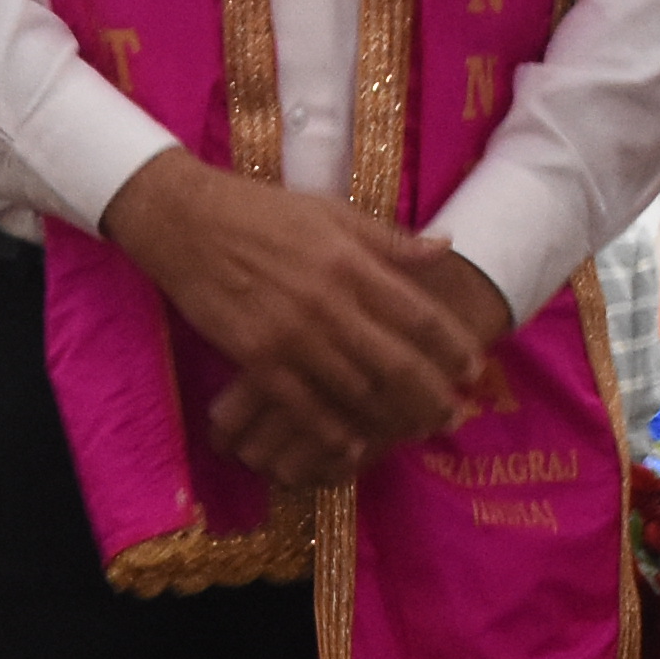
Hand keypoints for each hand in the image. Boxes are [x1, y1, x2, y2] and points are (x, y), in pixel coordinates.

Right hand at [96, 150, 496, 492]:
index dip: (451, 346)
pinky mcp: (256, 357)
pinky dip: (331, 431)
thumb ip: (388, 239)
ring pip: (356, 389)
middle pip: (396, 361)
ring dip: (391, 415)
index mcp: (351, 262)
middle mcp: (328, 302)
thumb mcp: (330, 212)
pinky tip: (352, 446)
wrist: (186, 223)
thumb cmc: (262, 212)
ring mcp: (291, 334)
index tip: (473, 367)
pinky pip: (303, 405)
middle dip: (432, 394)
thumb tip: (446, 246)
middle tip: (455, 416)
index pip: (418, 313)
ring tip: (416, 430)